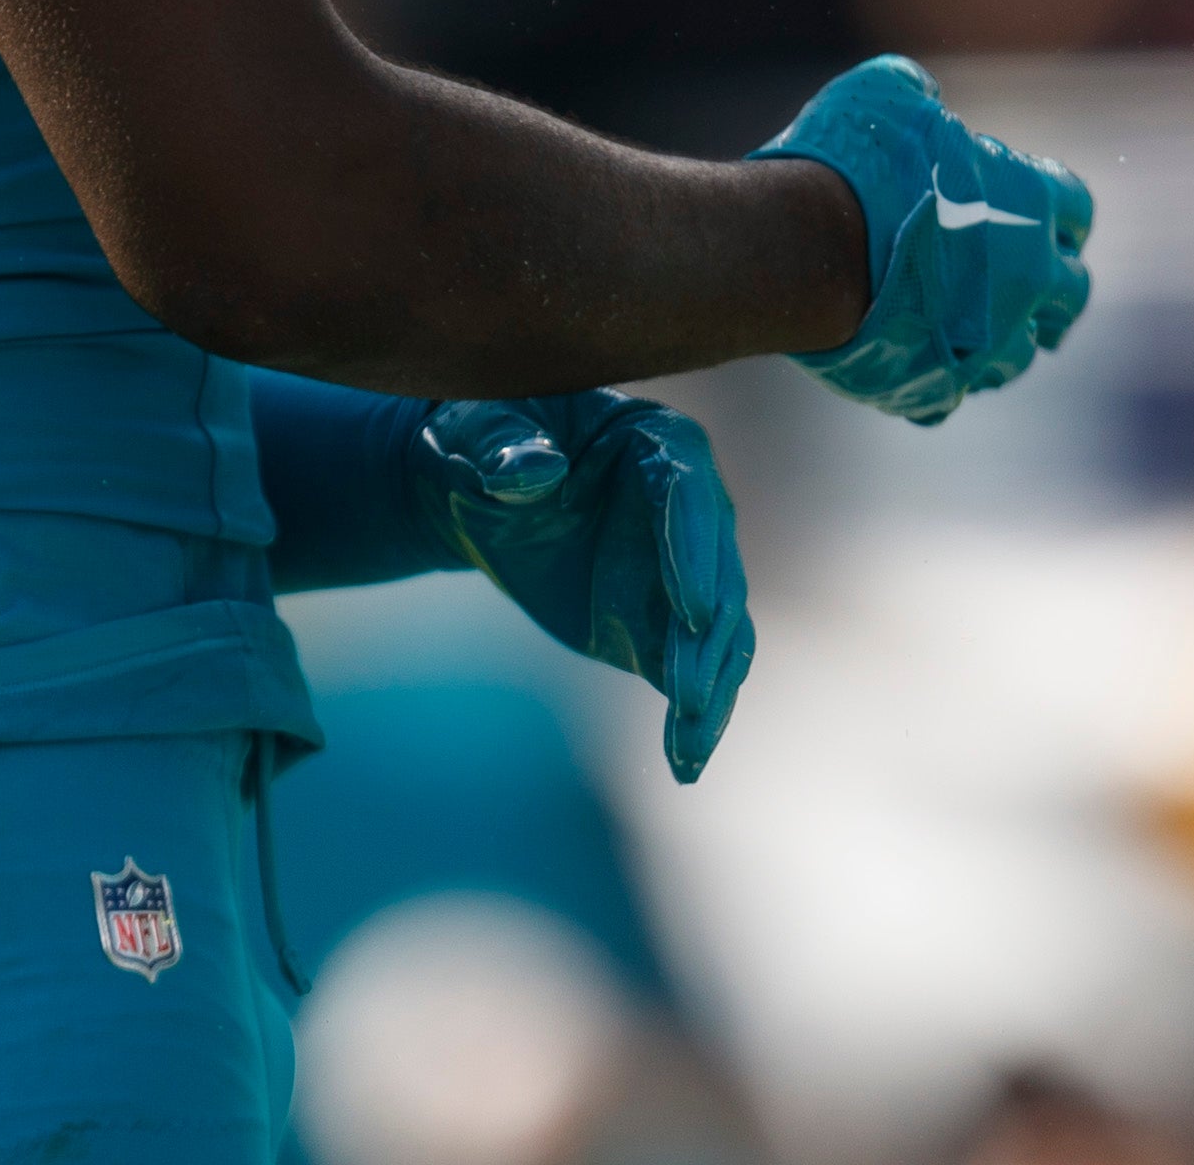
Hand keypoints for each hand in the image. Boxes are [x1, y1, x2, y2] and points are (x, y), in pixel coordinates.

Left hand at [406, 392, 757, 782]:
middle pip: (716, 575)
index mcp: (657, 443)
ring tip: (690, 748)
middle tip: (688, 698)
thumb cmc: (482, 438)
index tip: (694, 614)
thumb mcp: (482, 431)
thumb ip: (507, 448)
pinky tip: (684, 763)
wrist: (475, 486)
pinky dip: (691, 717)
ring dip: (709, 688)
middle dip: (706, 640)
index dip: (693, 554)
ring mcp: (682, 571)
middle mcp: (690, 508)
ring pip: (717, 635)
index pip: (688, 496)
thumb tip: (531, 473)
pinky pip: (688, 672)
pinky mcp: (659, 624)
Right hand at [754, 53, 1095, 423]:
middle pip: (1072, 291)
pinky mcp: (942, 384)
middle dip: (1053, 288)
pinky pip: (954, 391)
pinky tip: (913, 359)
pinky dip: (939, 377)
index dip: (1057, 211)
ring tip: (967, 328)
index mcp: (1028, 203)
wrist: (806, 250)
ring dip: (1001, 340)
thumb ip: (917, 93)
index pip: (1077, 208)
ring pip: (1021, 354)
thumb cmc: (850, 165)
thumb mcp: (885, 96)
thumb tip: (922, 94)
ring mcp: (990, 339)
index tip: (1038, 213)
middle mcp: (1027, 276)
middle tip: (1026, 284)